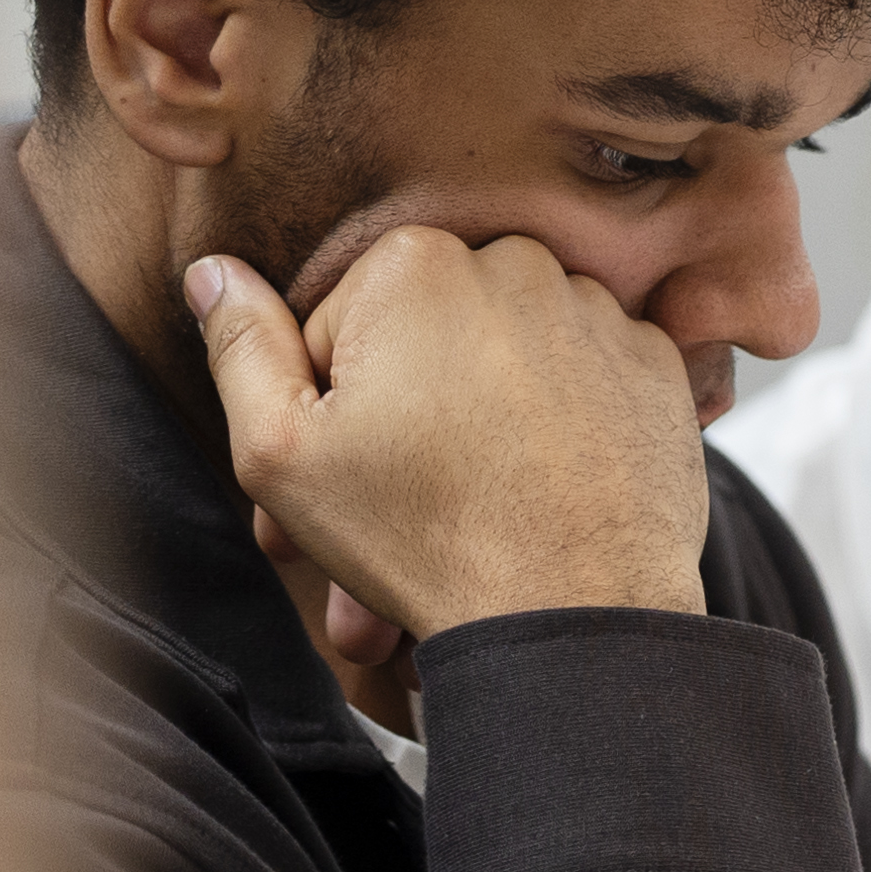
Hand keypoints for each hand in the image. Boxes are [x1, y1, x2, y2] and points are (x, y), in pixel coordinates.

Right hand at [190, 231, 709, 640]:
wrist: (578, 608)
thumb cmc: (425, 535)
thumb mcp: (282, 450)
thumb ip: (240, 347)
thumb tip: (213, 271)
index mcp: (416, 263)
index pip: (337, 325)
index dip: (325, 410)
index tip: (332, 476)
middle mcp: (519, 263)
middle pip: (427, 345)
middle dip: (395, 430)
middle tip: (382, 521)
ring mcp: (600, 312)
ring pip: (502, 368)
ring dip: (472, 437)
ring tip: (456, 522)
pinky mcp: (657, 365)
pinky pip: (577, 384)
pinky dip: (551, 432)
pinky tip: (531, 497)